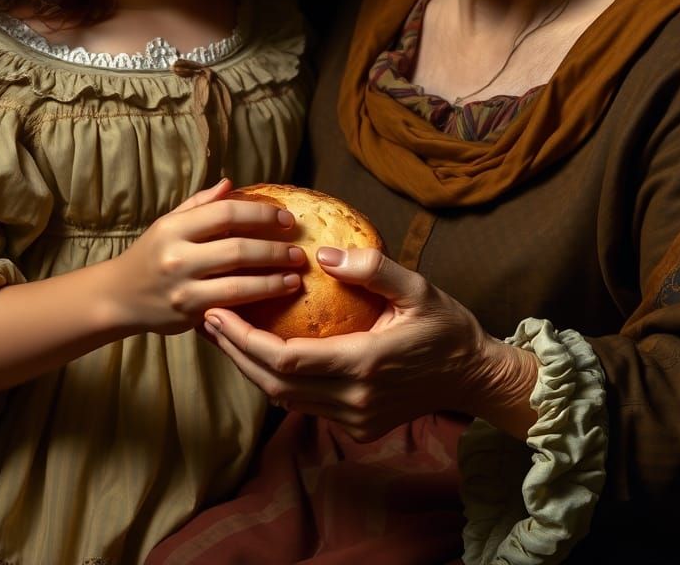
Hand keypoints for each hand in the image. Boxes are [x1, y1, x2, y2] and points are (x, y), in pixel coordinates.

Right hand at [104, 178, 306, 335]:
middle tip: (298, 250)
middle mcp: (177, 257)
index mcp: (174, 227)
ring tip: (295, 276)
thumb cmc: (151, 254)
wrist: (118, 297)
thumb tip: (231, 184)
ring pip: (238, 284)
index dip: (260, 214)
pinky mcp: (188, 315)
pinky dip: (257, 300)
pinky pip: (231, 306)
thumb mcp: (168, 223)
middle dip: (274, 250)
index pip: (226, 213)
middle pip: (237, 249)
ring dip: (273, 280)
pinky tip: (276, 294)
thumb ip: (200, 204)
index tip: (285, 219)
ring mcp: (183, 288)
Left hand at [203, 246, 537, 440]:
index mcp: (365, 364)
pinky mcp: (356, 426)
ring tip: (223, 334)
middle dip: (235, 353)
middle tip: (206, 319)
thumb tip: (324, 253)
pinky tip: (260, 353)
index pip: (287, 359)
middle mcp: (354, 400)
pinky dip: (275, 379)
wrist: (473, 376)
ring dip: (249, 367)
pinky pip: (303, 405)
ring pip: (284, 399)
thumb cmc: (446, 327)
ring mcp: (354, 419)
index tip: (218, 314)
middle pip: (274, 383)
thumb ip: (372, 268)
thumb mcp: (417, 288)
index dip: (246, 340)